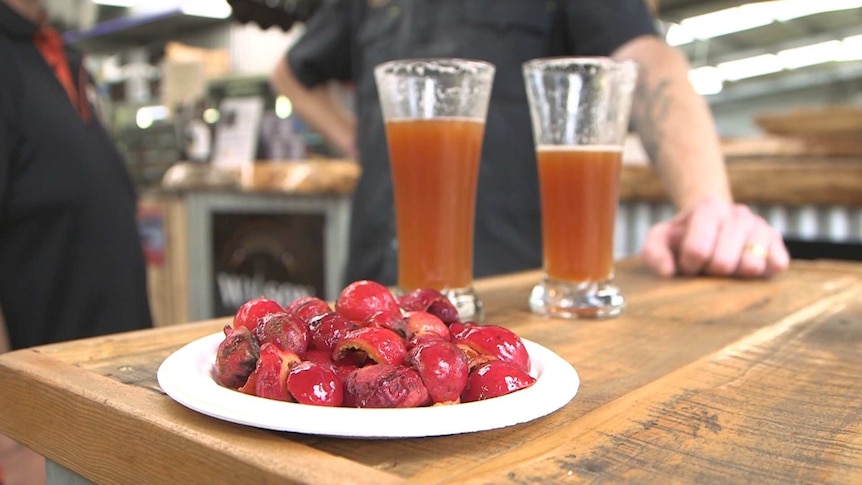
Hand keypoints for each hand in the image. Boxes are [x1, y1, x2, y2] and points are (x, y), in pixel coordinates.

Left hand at [640, 198, 789, 277]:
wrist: (712, 224)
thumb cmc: (683, 237)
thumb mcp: (660, 239)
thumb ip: (653, 253)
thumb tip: (667, 272)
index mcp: (709, 208)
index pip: (697, 251)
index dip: (688, 265)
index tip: (687, 263)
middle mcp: (739, 214)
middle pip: (723, 263)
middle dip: (710, 273)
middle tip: (707, 267)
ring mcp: (761, 227)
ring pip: (751, 266)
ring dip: (734, 276)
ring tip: (725, 268)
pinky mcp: (777, 244)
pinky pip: (776, 266)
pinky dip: (761, 275)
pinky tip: (745, 270)